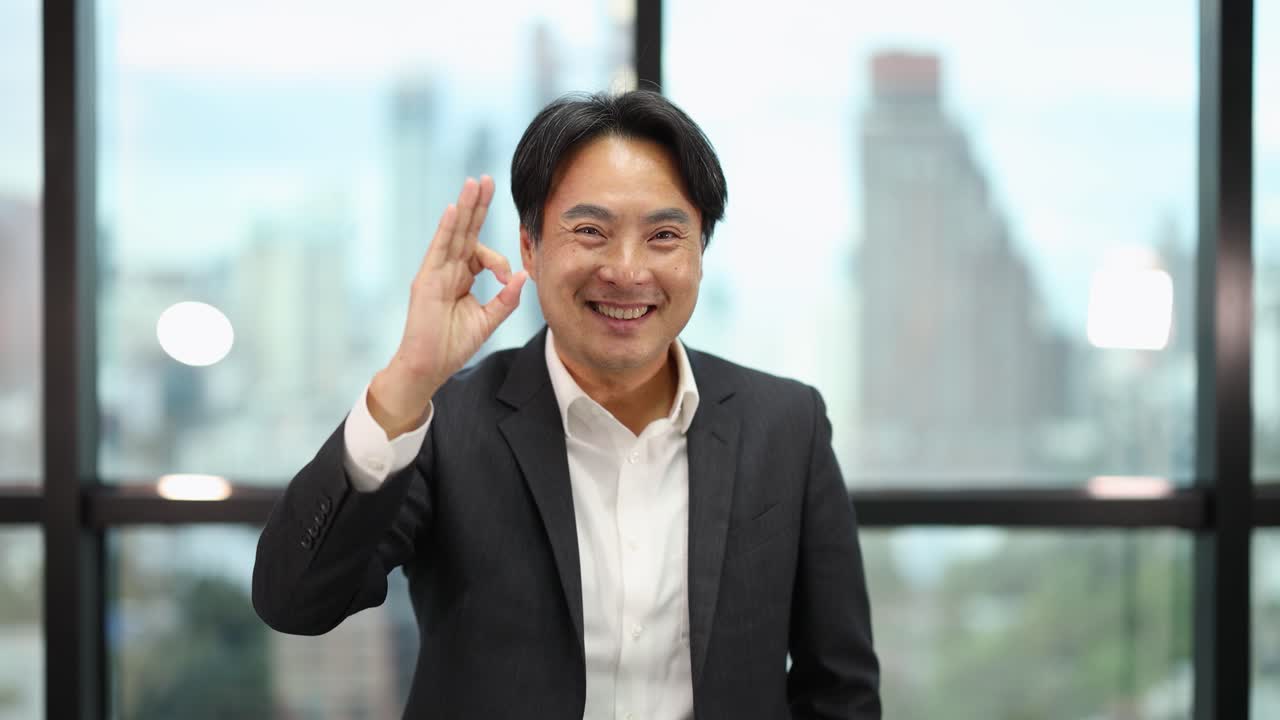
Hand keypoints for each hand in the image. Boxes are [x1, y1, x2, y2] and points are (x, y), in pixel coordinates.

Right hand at [369, 176, 526, 436]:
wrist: (429, 367)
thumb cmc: (453, 345)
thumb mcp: (488, 320)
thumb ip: (505, 299)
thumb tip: (522, 276)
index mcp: (460, 277)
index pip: (480, 252)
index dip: (498, 260)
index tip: (506, 278)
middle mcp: (447, 270)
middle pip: (465, 231)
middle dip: (477, 205)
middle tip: (487, 179)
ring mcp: (435, 272)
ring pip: (453, 233)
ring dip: (464, 207)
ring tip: (474, 183)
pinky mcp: (426, 281)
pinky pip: (438, 249)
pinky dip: (446, 230)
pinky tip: (454, 210)